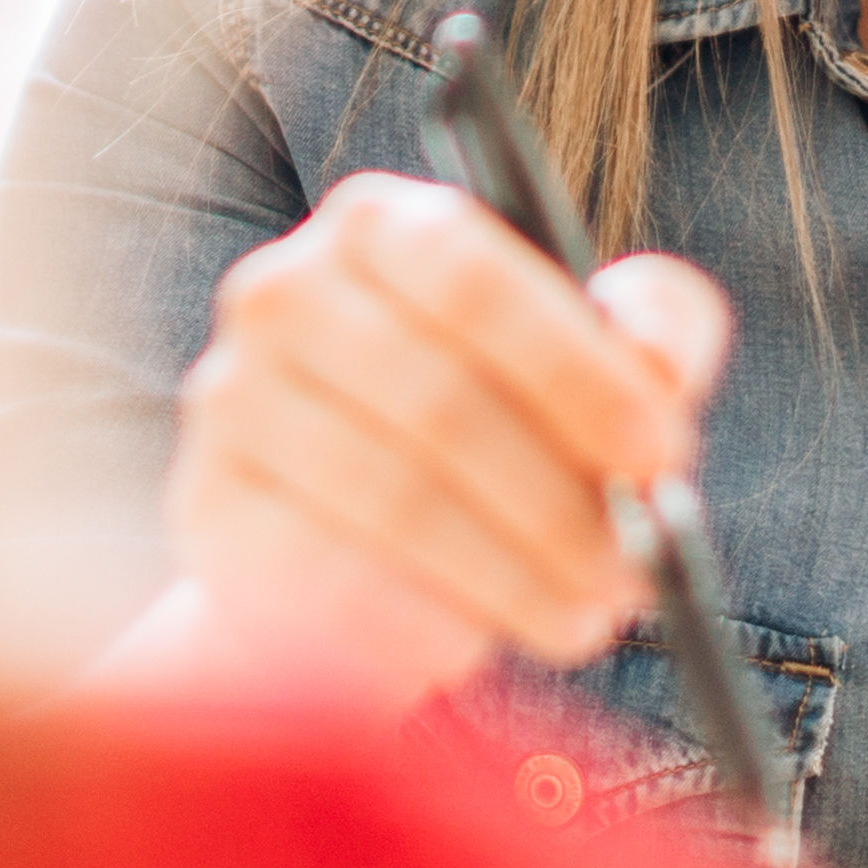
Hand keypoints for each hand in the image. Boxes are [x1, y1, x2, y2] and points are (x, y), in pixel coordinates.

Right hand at [152, 173, 733, 712]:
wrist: (339, 535)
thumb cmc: (489, 425)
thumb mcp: (587, 357)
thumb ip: (653, 326)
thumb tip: (660, 366)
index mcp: (379, 224)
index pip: (474, 279)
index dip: (577, 370)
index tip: (661, 454)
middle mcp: (283, 292)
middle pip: (440, 402)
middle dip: (561, 502)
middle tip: (636, 571)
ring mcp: (230, 399)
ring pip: (393, 500)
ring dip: (510, 577)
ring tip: (583, 619)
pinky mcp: (206, 510)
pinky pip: (325, 578)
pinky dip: (420, 622)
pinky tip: (476, 643)